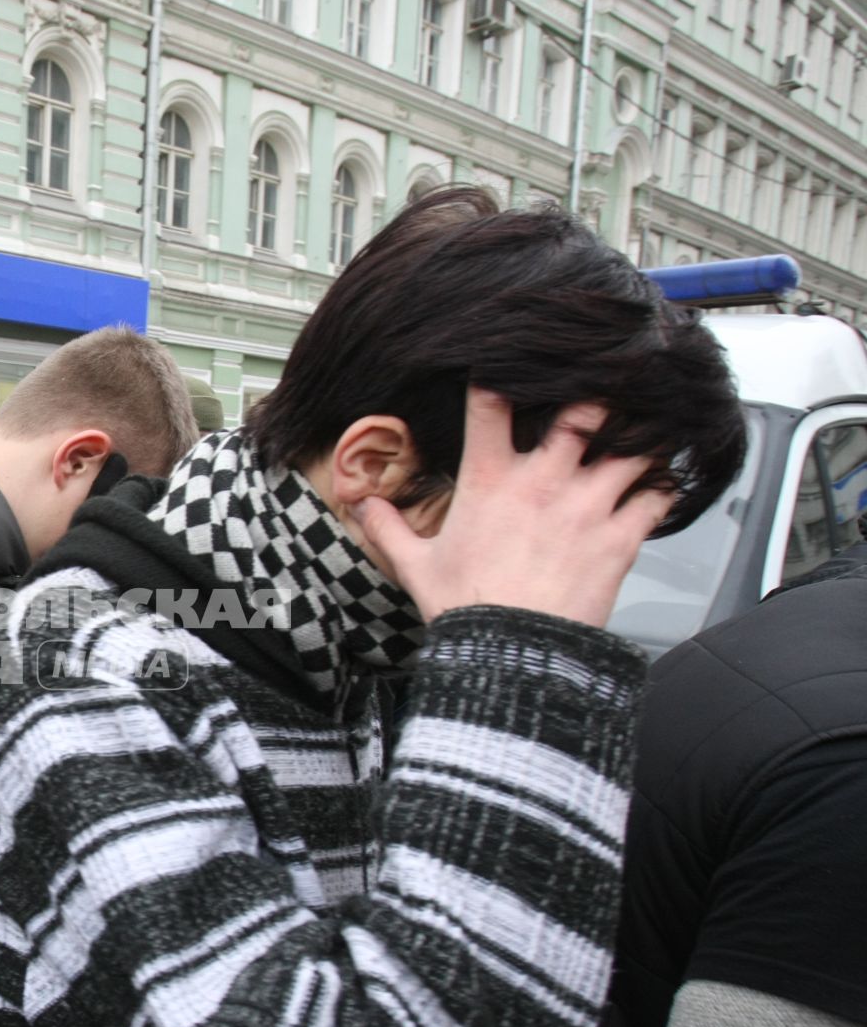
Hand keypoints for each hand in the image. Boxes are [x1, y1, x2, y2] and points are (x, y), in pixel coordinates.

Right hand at [357, 390, 674, 628]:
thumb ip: (389, 527)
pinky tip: (660, 487)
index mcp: (489, 480)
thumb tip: (362, 506)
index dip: (504, 377)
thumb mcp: (416, 565)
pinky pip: (659, 495)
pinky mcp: (620, 537)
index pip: (492, 404)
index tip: (515, 371)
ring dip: (642, 442)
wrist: (511, 655)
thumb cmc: (466, 609)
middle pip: (585, 409)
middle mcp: (543, 482)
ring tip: (645, 439)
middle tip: (603, 398)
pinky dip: (663, 487)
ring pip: (634, 447)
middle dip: (598, 399)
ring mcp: (587, 506)